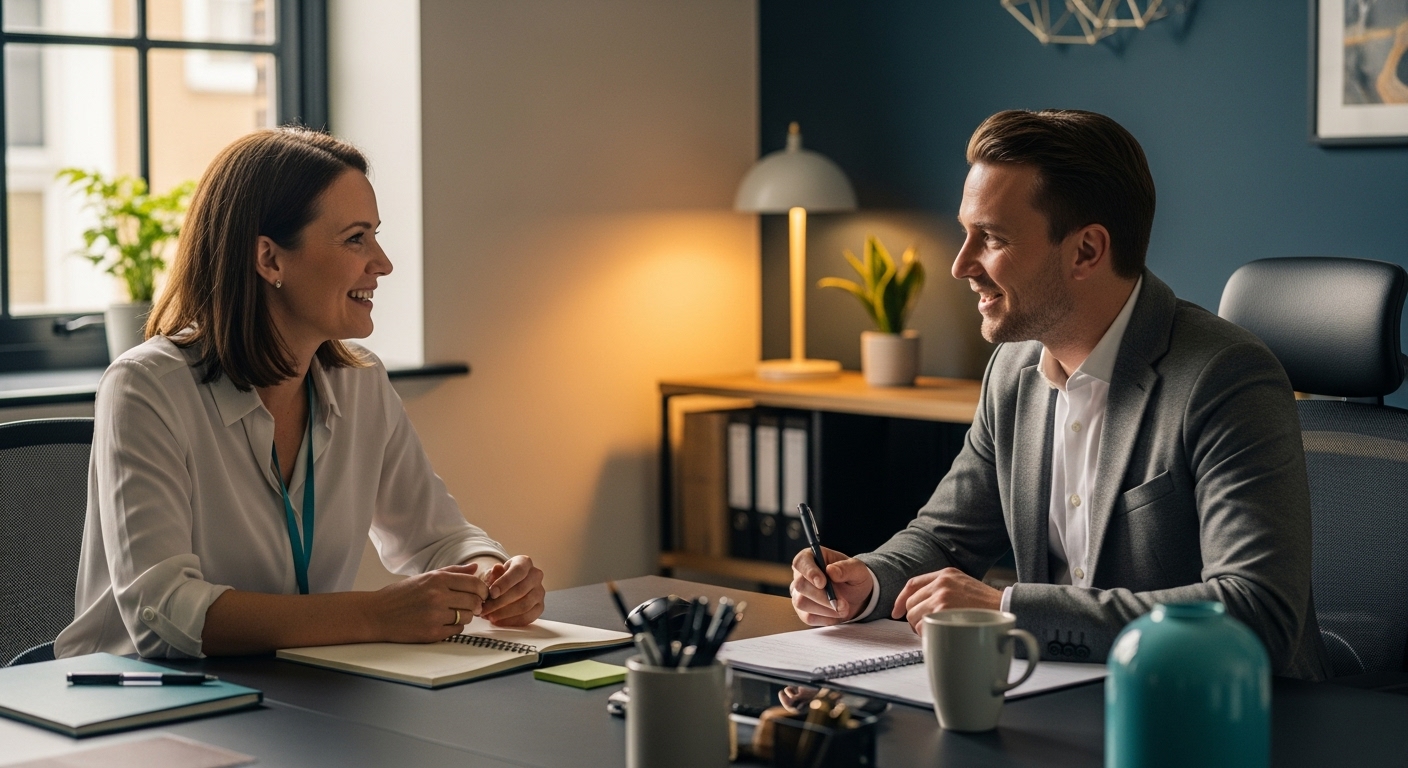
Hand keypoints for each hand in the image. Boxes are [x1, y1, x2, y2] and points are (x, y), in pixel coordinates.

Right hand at [366, 563, 489, 642]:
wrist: (377, 614)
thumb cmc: (401, 594)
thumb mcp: (425, 577)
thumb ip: (452, 572)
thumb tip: (475, 567)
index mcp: (437, 580)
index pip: (474, 584)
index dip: (482, 590)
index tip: (481, 594)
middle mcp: (438, 596)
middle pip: (474, 601)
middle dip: (476, 604)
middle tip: (470, 605)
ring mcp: (435, 616)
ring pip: (467, 617)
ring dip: (465, 616)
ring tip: (452, 613)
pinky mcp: (432, 633)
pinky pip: (457, 631)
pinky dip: (454, 627)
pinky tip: (443, 622)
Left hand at [480, 555, 545, 626]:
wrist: (508, 586)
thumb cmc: (500, 578)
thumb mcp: (494, 573)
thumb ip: (494, 573)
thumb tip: (496, 568)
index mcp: (525, 562)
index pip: (518, 571)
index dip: (504, 583)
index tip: (491, 593)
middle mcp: (536, 575)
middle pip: (521, 590)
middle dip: (500, 602)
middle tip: (485, 609)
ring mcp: (540, 592)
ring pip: (525, 605)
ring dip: (504, 614)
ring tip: (490, 617)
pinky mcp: (540, 606)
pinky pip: (528, 617)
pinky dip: (512, 621)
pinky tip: (499, 621)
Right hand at [789, 547, 873, 625]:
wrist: (857, 596)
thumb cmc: (854, 577)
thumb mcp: (858, 569)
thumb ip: (846, 568)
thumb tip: (831, 571)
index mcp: (811, 558)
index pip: (800, 562)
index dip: (809, 572)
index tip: (822, 583)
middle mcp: (801, 575)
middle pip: (800, 585)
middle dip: (823, 596)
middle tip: (843, 603)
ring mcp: (799, 594)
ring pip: (801, 603)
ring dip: (826, 609)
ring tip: (844, 608)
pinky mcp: (803, 611)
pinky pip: (808, 617)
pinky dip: (826, 618)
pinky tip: (837, 614)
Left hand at [890, 567, 1001, 632]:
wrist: (1006, 608)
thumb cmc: (987, 603)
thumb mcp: (964, 585)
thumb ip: (944, 589)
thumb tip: (922, 605)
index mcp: (945, 574)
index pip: (912, 584)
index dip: (900, 599)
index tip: (896, 611)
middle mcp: (941, 583)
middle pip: (910, 603)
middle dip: (913, 618)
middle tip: (926, 627)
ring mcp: (941, 597)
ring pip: (913, 616)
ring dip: (920, 627)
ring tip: (937, 631)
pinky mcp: (944, 612)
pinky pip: (923, 627)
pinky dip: (928, 634)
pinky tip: (940, 635)